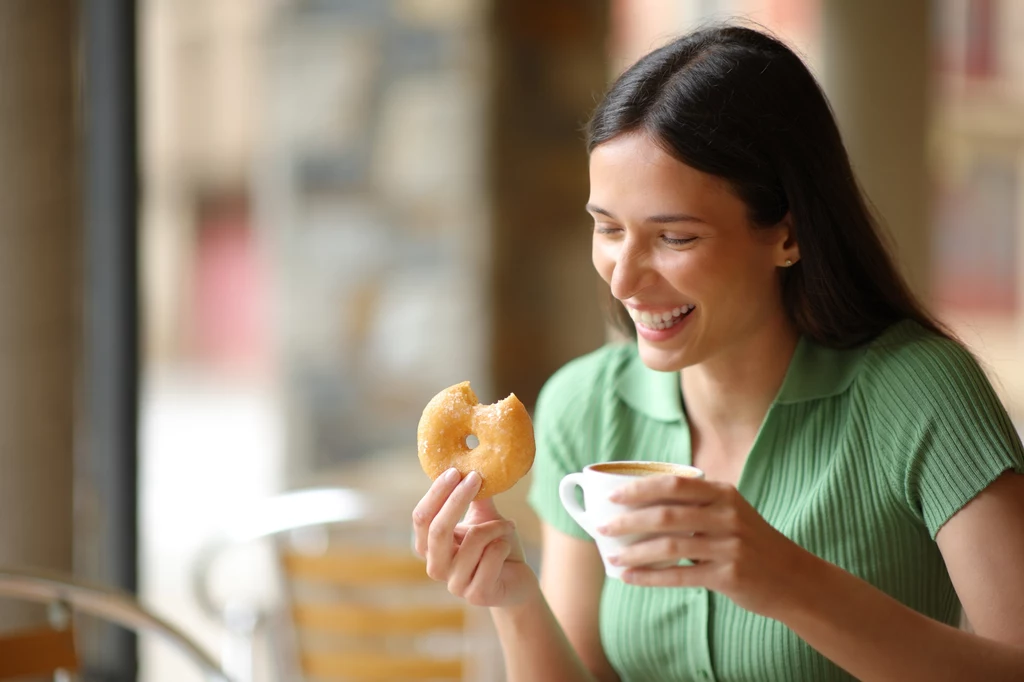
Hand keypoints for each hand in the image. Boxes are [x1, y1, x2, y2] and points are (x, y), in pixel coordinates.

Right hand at [412, 468, 535, 607]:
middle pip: (437, 530)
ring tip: (508, 525)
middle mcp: (436, 567)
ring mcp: (455, 585)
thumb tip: (471, 464)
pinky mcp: (477, 594)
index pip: (421, 518)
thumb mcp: (483, 519)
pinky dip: (505, 543)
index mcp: (430, 547)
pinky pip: (492, 556)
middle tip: (476, 478)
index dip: (436, 493)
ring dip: (496, 526)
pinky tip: (508, 547)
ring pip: (474, 540)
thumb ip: (474, 498)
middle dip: (457, 500)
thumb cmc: (496, 547)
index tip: (455, 471)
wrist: (518, 582)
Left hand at [599, 475, 812, 617]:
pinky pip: (680, 576)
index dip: (639, 489)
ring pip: (670, 547)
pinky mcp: (730, 575)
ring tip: (611, 557)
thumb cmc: (749, 542)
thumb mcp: (728, 513)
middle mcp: (727, 515)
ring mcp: (730, 545)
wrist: (794, 578)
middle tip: (601, 528)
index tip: (611, 496)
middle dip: (628, 521)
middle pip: (667, 515)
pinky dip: (651, 577)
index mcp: (723, 493)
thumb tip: (638, 506)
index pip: (673, 484)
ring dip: (635, 552)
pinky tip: (630, 578)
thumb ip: (694, 506)